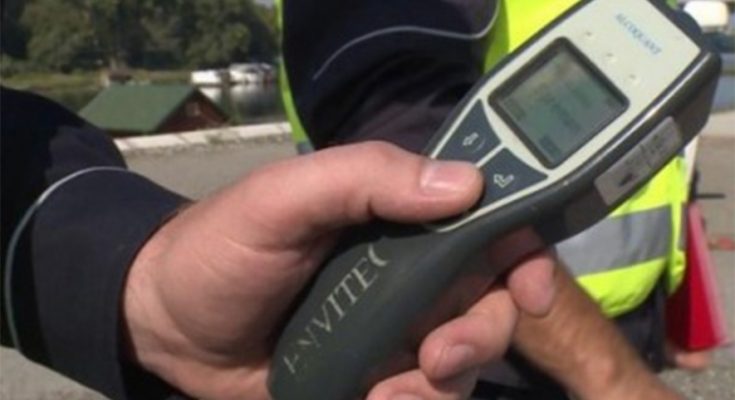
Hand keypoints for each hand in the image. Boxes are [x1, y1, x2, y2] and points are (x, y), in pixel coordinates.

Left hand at [122, 142, 555, 399]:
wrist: (170, 325)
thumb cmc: (224, 247)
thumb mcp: (284, 198)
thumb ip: (364, 178)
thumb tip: (466, 184)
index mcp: (400, 218)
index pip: (488, 225)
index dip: (526, 254)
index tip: (534, 291)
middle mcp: (411, 274)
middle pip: (492, 302)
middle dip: (483, 333)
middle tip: (438, 354)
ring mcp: (396, 331)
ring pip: (464, 361)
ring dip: (443, 381)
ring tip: (389, 387)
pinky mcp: (375, 379)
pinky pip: (423, 397)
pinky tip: (372, 399)